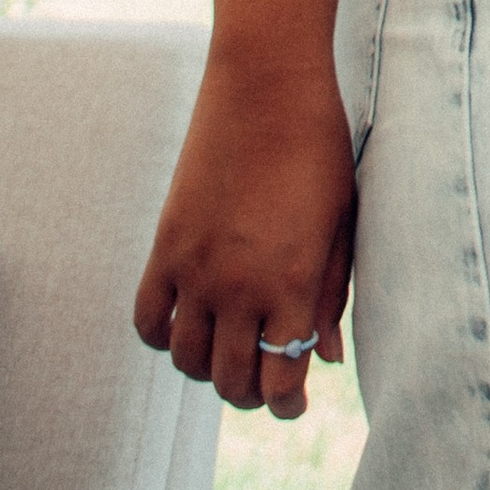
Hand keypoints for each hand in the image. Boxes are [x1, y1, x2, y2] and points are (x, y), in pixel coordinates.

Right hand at [134, 59, 355, 419]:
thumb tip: (326, 359)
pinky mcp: (165, 246)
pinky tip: (185, 325)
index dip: (286, 406)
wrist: (267, 84)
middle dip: (250, 394)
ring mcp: (195, 269)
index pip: (280, 384)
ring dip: (207, 369)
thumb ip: (332, 294)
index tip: (294, 401)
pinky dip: (162, 338)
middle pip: (230, 382)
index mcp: (292, 285)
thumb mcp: (341, 221)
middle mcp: (239, 288)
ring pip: (187, 362)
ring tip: (228, 350)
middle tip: (263, 379)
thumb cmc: (320, 147)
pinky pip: (147, 321)